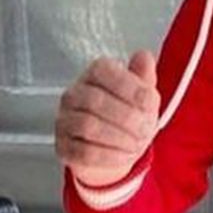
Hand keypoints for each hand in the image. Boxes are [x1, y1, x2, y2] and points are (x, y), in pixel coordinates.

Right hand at [55, 50, 159, 187]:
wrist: (117, 150)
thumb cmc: (128, 116)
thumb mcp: (143, 95)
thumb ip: (144, 76)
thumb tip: (143, 57)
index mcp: (93, 75)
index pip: (104, 71)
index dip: (128, 87)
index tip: (149, 103)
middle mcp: (73, 95)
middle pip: (95, 100)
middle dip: (127, 118)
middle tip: (146, 130)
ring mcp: (64, 121)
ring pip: (88, 126)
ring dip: (119, 137)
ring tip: (136, 144)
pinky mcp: (63, 147)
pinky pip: (83, 152)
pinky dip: (109, 156)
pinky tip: (124, 156)